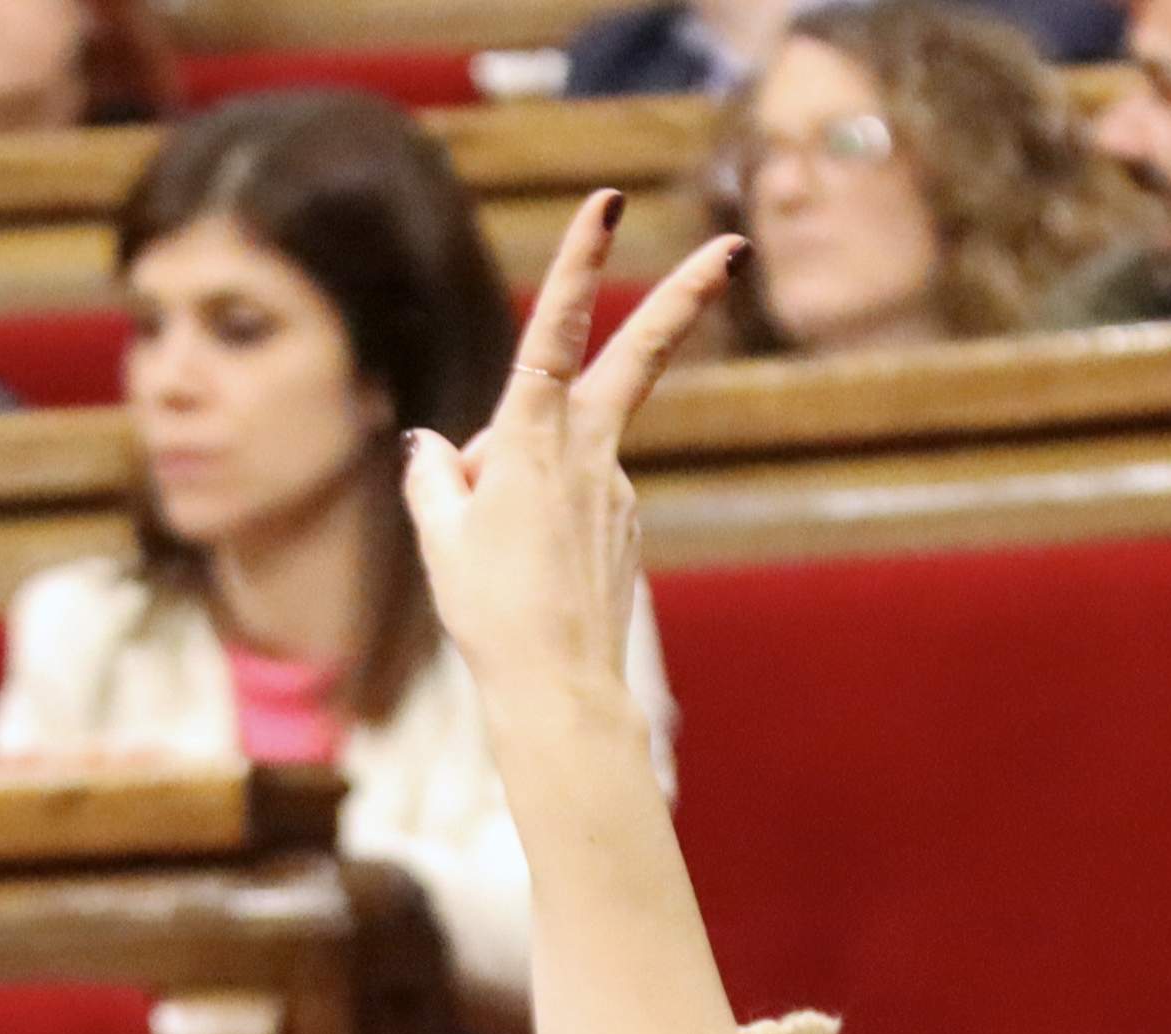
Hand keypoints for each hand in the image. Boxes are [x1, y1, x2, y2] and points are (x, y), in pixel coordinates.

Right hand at [402, 192, 743, 721]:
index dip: (578, 264)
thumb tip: (437, 447)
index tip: (606, 205)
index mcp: (534, 440)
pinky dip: (537, 519)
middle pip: (635, 357)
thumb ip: (437, 477)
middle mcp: (589, 452)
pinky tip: (524, 577)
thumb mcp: (441, 537)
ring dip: (518, 485)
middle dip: (682, 297)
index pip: (554, 332)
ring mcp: (616, 489)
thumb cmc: (491, 613)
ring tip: (495, 568)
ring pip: (561, 453)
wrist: (559, 690)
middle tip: (733, 245)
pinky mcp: (624, 524)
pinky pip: (569, 498)